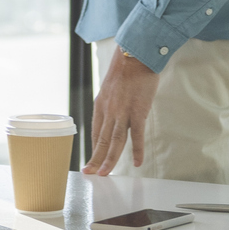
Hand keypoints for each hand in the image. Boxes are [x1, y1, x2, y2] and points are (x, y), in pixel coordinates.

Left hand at [82, 49, 160, 174]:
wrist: (135, 55)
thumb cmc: (127, 72)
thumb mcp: (112, 89)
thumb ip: (112, 105)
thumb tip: (114, 118)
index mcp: (101, 105)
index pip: (96, 132)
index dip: (94, 148)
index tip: (92, 161)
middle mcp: (108, 110)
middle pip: (102, 139)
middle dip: (96, 159)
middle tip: (91, 174)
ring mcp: (122, 111)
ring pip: (115, 140)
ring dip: (110, 159)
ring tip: (105, 173)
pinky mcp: (137, 110)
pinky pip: (137, 134)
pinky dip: (136, 150)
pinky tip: (136, 162)